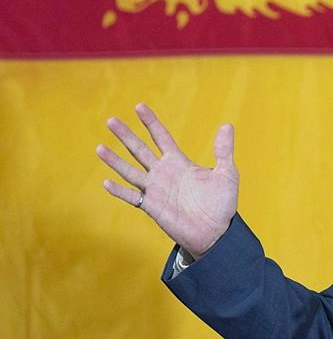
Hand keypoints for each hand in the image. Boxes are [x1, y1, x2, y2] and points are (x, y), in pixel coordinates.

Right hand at [98, 103, 238, 258]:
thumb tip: (227, 125)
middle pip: (140, 150)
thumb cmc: (221, 204)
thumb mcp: (226, 174)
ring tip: (100, 147)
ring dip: (115, 161)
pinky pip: (132, 197)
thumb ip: (223, 150)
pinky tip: (106, 182)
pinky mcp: (152, 207)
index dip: (151, 122)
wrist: (215, 232)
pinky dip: (119, 191)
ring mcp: (156, 190)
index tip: (139, 106)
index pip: (161, 137)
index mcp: (179, 162)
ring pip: (130, 171)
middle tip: (111, 120)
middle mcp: (164, 173)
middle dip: (126, 136)